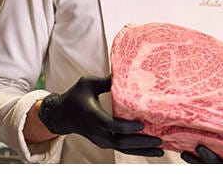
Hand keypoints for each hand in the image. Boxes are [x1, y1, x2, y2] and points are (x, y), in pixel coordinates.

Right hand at [38, 75, 163, 156]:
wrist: (62, 114)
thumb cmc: (75, 96)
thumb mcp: (87, 83)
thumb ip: (105, 80)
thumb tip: (123, 72)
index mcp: (93, 117)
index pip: (111, 126)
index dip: (127, 127)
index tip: (141, 124)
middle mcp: (97, 132)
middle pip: (121, 143)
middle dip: (140, 143)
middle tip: (158, 141)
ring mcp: (100, 139)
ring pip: (123, 149)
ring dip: (142, 150)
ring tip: (160, 150)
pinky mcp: (104, 142)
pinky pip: (121, 148)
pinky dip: (136, 149)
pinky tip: (149, 149)